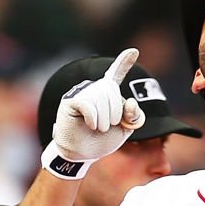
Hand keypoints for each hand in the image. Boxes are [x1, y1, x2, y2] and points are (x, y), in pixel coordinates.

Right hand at [51, 47, 143, 162]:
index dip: (124, 63)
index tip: (134, 51)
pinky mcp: (70, 101)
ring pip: (100, 98)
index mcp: (108, 94)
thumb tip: (131, 103)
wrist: (82, 154)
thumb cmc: (101, 140)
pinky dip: (93, 118)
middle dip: (115, 112)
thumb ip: (134, 116)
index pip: (115, 74)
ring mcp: (81, 93)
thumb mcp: (125, 129)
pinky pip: (88, 104)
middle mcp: (94, 89)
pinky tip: (90, 125)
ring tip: (97, 128)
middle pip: (112, 89)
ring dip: (104, 120)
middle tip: (108, 126)